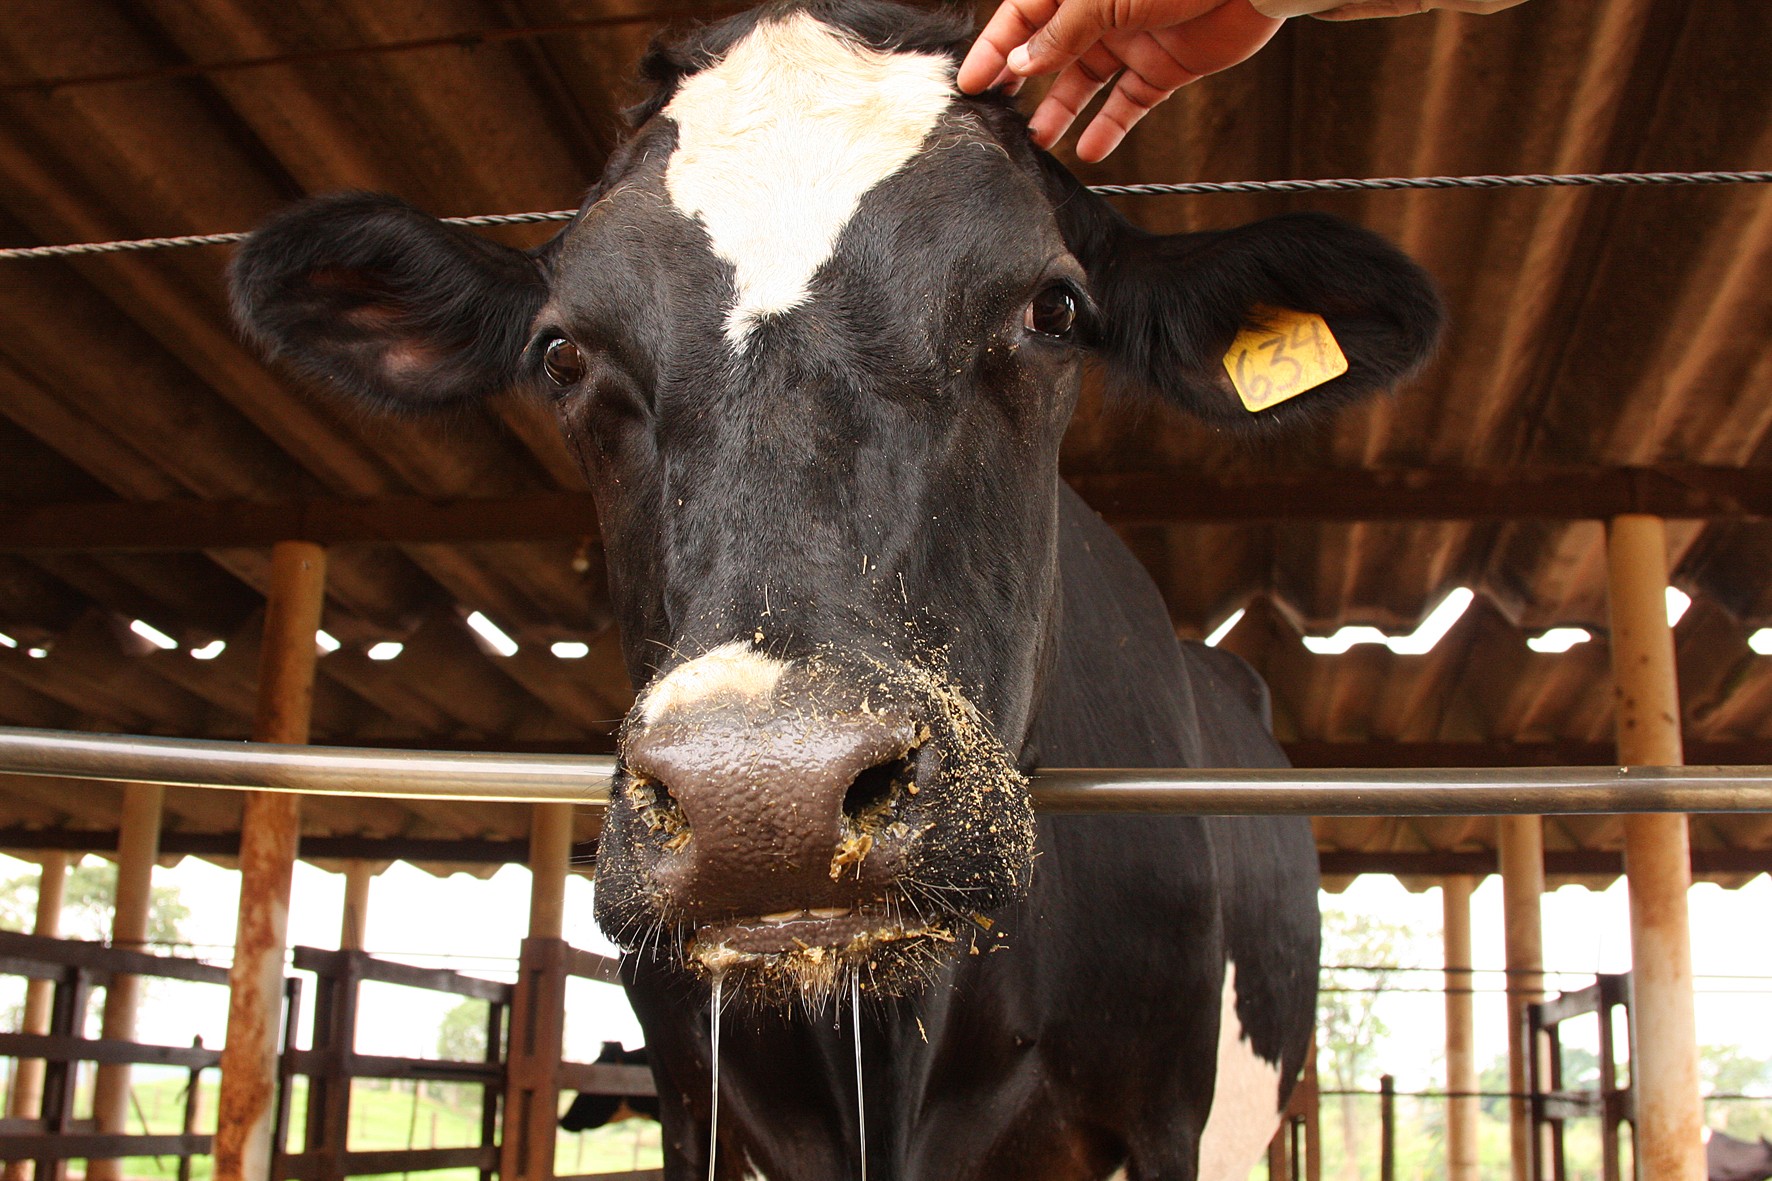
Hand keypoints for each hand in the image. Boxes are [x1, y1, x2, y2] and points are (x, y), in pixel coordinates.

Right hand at [956, 0, 1282, 162]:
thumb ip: (1060, 32)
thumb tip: (1021, 62)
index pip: (1021, 18)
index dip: (995, 50)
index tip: (970, 83)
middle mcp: (1099, 12)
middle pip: (1048, 51)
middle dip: (1021, 83)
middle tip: (996, 116)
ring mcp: (1130, 40)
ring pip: (1083, 83)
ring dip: (1060, 112)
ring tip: (1038, 142)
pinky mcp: (1164, 67)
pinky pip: (1128, 103)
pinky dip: (1110, 128)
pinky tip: (1091, 151)